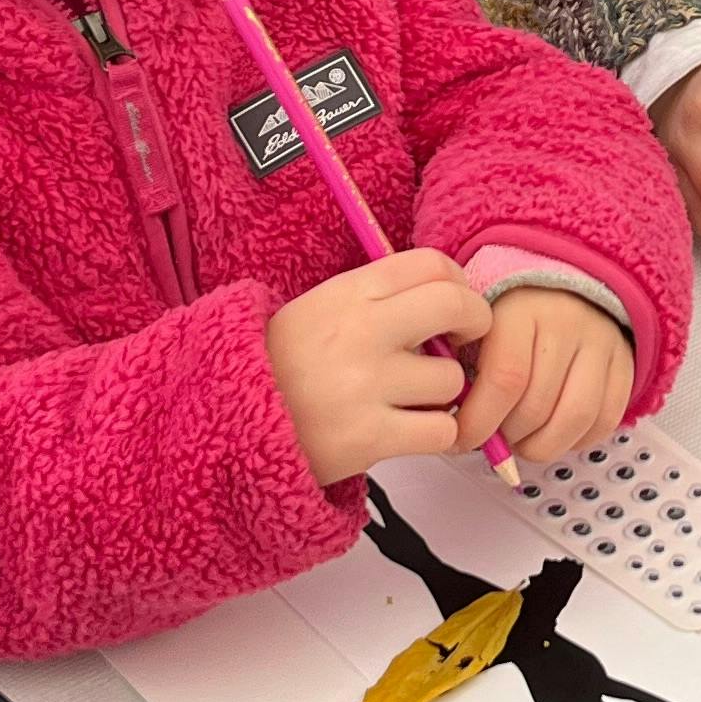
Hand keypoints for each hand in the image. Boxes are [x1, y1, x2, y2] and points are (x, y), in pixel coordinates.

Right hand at [265, 249, 490, 487]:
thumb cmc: (281, 369)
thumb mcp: (319, 310)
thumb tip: (450, 298)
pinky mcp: (369, 437)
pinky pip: (443, 430)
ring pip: (452, 378)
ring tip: (410, 401)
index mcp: (348, 293)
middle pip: (457, 307)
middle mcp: (360, 331)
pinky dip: (436, 435)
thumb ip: (378, 300)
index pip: (432, 265)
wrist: (226, 427)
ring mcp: (365, 384)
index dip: (458, 284)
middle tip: (463, 346)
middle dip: (474, 326)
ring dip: (442, 394)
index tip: (455, 307)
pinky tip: (411, 431)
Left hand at [456, 286, 634, 465]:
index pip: (505, 379)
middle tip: (492, 439)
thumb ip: (459, 365)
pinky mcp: (624, 364)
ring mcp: (601, 344)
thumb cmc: (511, 314)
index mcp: (520, 310)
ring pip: (576, 417)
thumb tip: (448, 421)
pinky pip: (606, 419)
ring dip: (543, 446)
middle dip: (508, 437)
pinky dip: (577, 441)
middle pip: (538, 405)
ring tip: (523, 442)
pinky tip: (553, 435)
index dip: (480, 421)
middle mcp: (566, 323)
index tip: (463, 438)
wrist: (565, 283)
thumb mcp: (476, 325)